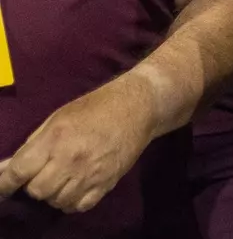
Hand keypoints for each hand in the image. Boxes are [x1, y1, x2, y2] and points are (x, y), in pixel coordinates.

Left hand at [0, 73, 156, 212]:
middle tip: (43, 174)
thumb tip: (4, 168)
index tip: (1, 190)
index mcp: (55, 139)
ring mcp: (90, 173)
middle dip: (34, 185)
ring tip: (61, 180)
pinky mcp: (107, 183)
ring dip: (53, 194)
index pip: (19, 171)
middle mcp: (71, 159)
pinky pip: (78, 206)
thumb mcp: (57, 119)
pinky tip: (75, 188)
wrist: (138, 107)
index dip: (4, 185)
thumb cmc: (94, 108)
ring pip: (57, 201)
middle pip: (37, 190)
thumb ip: (32, 145)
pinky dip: (72, 201)